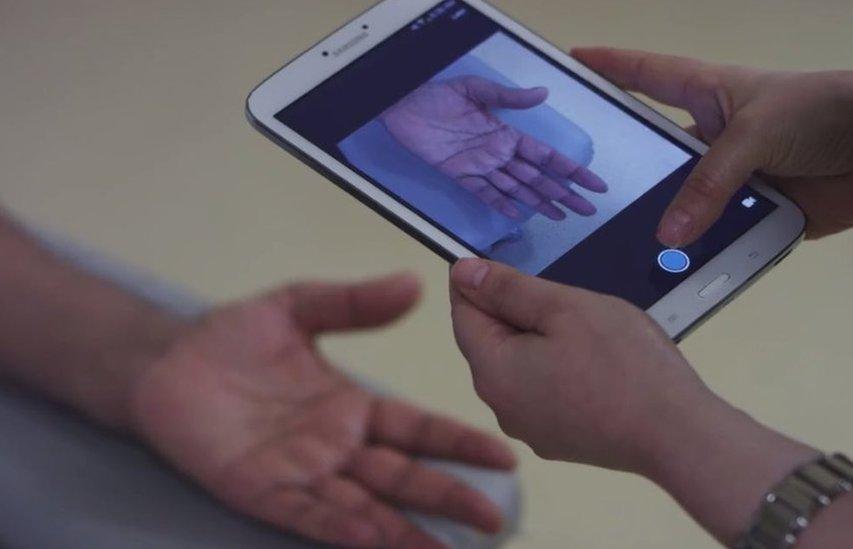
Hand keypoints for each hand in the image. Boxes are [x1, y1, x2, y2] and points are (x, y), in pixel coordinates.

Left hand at [129, 273, 515, 547]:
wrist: (164, 360)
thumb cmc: (230, 338)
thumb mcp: (299, 307)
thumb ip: (354, 303)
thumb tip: (416, 283)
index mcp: (352, 408)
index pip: (417, 430)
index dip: (458, 444)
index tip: (502, 458)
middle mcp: (336, 447)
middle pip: (402, 478)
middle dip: (447, 498)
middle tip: (492, 521)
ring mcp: (301, 472)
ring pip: (363, 507)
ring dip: (403, 531)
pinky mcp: (260, 489)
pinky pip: (307, 512)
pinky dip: (340, 527)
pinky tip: (372, 538)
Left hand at [381, 75, 607, 219]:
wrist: (401, 106)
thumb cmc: (437, 95)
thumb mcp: (475, 89)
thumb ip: (509, 97)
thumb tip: (542, 93)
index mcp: (506, 133)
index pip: (546, 156)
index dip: (571, 170)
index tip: (593, 182)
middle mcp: (498, 153)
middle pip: (538, 177)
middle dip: (564, 193)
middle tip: (587, 210)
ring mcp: (480, 166)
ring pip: (517, 189)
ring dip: (539, 202)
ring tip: (561, 216)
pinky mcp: (459, 175)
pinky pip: (484, 193)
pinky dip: (501, 204)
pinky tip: (518, 216)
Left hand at [448, 258, 708, 474]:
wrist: (676, 433)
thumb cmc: (624, 364)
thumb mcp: (565, 307)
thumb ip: (508, 289)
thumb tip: (463, 274)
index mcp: (493, 371)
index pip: (463, 314)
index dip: (476, 281)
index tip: (501, 259)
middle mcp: (501, 406)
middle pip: (490, 342)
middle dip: (514, 310)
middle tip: (558, 290)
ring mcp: (531, 428)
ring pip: (519, 366)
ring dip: (538, 338)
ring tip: (581, 323)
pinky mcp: (559, 440)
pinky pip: (543, 391)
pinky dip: (556, 367)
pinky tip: (592, 358)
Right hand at [572, 48, 852, 246]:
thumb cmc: (822, 110)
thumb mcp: (755, 132)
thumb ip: (710, 182)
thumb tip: (670, 234)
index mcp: (707, 93)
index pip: (646, 76)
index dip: (610, 68)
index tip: (573, 66)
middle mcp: (711, 136)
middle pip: (655, 151)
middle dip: (624, 166)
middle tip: (577, 179)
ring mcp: (729, 177)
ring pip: (682, 201)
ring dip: (662, 219)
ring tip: (618, 239)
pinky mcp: (749, 213)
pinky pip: (715, 235)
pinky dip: (700, 250)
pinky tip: (674, 267)